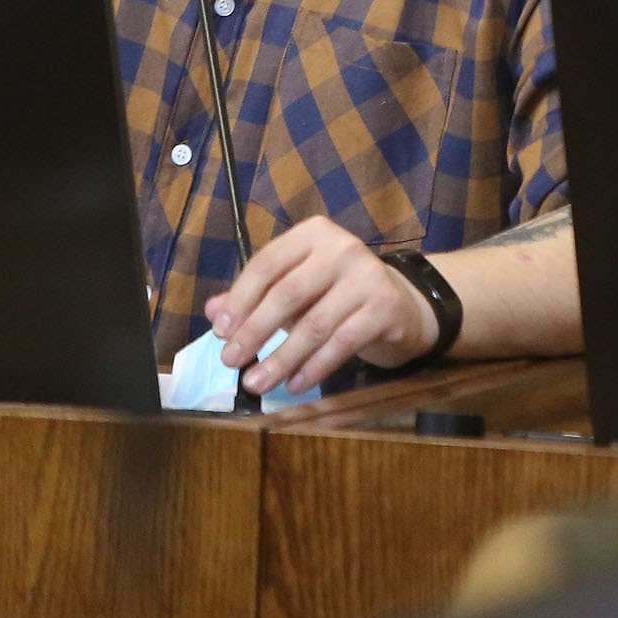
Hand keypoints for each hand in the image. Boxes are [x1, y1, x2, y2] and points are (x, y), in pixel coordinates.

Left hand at [203, 215, 435, 396]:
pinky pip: (341, 344)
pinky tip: (294, 384)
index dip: (240, 298)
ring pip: (313, 325)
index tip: (220, 331)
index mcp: (313, 234)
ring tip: (256, 383)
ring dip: (280, 359)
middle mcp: (341, 248)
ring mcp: (366, 276)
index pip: (267, 263)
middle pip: (287, 293)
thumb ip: (257, 295)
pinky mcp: (384, 308)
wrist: (404, 306)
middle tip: (231, 361)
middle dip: (255, 331)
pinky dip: (314, 368)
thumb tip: (213, 311)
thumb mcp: (298, 287)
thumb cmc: (339, 294)